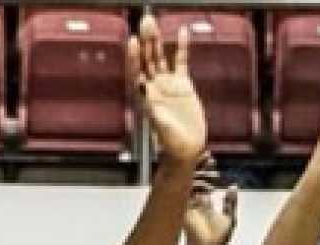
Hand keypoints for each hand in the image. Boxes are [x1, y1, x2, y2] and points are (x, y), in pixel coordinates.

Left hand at [130, 16, 205, 162]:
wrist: (186, 149)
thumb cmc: (171, 143)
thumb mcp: (161, 126)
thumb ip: (154, 109)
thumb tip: (144, 88)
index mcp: (145, 97)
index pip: (136, 72)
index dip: (134, 56)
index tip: (133, 40)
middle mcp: (153, 87)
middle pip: (147, 59)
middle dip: (146, 40)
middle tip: (145, 21)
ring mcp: (167, 84)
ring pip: (160, 57)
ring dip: (157, 40)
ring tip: (154, 21)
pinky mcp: (183, 85)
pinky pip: (180, 61)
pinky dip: (181, 47)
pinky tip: (182, 32)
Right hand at [182, 157, 237, 244]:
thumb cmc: (217, 239)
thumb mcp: (230, 218)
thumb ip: (231, 203)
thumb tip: (233, 187)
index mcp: (204, 204)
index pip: (204, 183)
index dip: (207, 170)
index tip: (212, 159)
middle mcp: (193, 203)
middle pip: (195, 179)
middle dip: (200, 166)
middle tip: (207, 154)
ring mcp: (186, 205)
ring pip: (189, 182)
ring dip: (195, 169)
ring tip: (204, 158)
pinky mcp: (181, 208)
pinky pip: (184, 190)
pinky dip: (189, 179)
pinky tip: (197, 169)